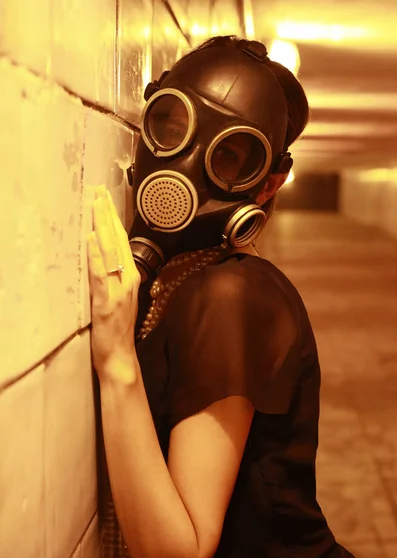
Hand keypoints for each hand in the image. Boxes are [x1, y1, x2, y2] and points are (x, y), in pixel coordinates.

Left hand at [87, 186, 140, 377]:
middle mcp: (128, 279)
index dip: (112, 218)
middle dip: (107, 214)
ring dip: (102, 227)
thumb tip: (100, 247)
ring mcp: (118, 289)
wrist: (119, 354)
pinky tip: (91, 239)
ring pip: (110, 251)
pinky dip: (96, 255)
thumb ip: (114, 273)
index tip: (106, 198)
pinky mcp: (106, 301)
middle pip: (117, 240)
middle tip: (100, 191)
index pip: (121, 240)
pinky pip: (101, 274)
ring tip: (96, 205)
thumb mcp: (119, 296)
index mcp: (131, 276)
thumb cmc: (118, 328)